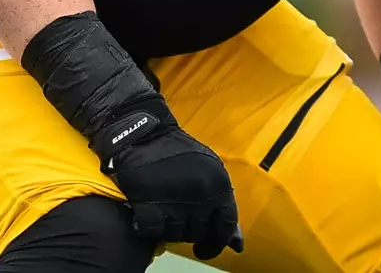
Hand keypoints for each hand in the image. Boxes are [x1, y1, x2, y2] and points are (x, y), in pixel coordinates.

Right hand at [94, 104, 244, 259]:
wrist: (142, 133)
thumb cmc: (177, 152)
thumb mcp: (209, 170)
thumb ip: (222, 205)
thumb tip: (238, 245)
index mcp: (219, 184)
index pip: (225, 226)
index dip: (217, 241)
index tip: (205, 248)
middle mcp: (202, 196)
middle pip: (199, 232)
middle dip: (189, 230)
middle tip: (178, 216)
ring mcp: (177, 202)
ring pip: (177, 235)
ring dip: (170, 229)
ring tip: (163, 211)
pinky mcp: (150, 207)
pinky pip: (154, 233)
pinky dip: (150, 229)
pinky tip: (147, 218)